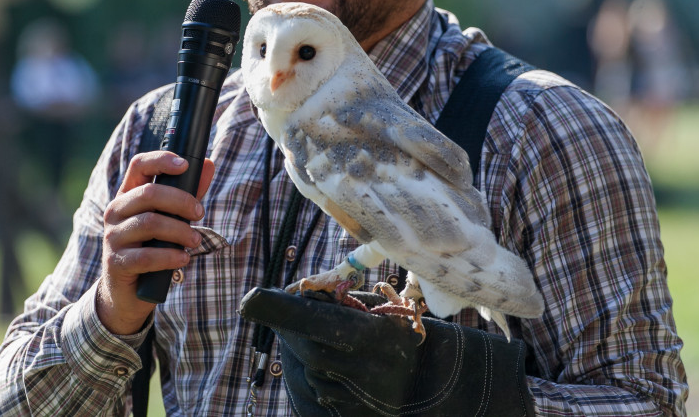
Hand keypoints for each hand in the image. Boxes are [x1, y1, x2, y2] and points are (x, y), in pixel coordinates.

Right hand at [96, 151, 214, 334]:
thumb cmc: (152, 247)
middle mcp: (115, 211)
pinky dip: (171, 256)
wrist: (127, 291)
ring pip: (150, 223)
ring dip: (180, 231)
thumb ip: (188, 192)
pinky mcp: (116, 262)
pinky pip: (147, 256)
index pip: (139, 165)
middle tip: (200, 213)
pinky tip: (183, 259)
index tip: (185, 164)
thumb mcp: (169, 217)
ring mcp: (113, 237)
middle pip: (149, 194)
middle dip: (181, 201)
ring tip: (196, 241)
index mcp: (128, 195)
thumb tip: (208, 164)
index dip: (161, 160)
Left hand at [239, 287, 534, 416]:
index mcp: (369, 339)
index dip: (278, 310)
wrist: (446, 392)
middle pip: (303, 342)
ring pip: (309, 364)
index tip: (251, 298)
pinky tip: (349, 367)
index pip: (311, 322)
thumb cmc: (416, 340)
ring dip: (312, 347)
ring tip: (347, 345)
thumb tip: (305, 294)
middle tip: (316, 309)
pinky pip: (319, 385)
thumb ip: (345, 305)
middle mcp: (357, 371)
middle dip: (299, 322)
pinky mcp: (347, 414)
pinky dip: (324, 370)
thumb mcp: (386, 312)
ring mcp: (352, 398)